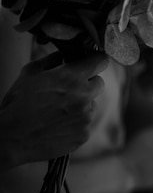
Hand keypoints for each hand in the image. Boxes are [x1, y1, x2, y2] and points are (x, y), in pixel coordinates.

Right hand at [0, 52, 108, 169]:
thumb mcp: (30, 73)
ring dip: (81, 104)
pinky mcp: (84, 133)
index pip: (101, 61)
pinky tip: (58, 124)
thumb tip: (64, 55)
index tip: (91, 63)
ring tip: (57, 110)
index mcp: (71, 77)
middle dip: (87, 83)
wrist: (11, 138)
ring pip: (92, 104)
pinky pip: (86, 123)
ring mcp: (86, 117)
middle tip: (69, 89)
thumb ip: (52, 60)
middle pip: (99, 83)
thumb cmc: (17, 104)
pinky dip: (76, 122)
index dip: (96, 61)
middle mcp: (83, 96)